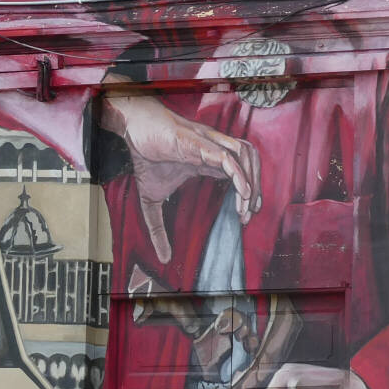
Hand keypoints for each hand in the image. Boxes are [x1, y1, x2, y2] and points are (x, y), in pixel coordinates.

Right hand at [101, 92, 260, 263]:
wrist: (134, 129)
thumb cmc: (145, 156)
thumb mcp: (151, 201)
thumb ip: (158, 229)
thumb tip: (164, 259)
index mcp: (207, 161)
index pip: (238, 174)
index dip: (245, 194)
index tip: (244, 216)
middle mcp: (214, 150)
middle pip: (249, 164)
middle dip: (254, 190)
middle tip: (247, 216)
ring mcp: (211, 144)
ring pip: (246, 157)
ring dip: (251, 182)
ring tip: (246, 207)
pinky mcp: (202, 142)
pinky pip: (230, 156)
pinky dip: (240, 174)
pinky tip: (242, 192)